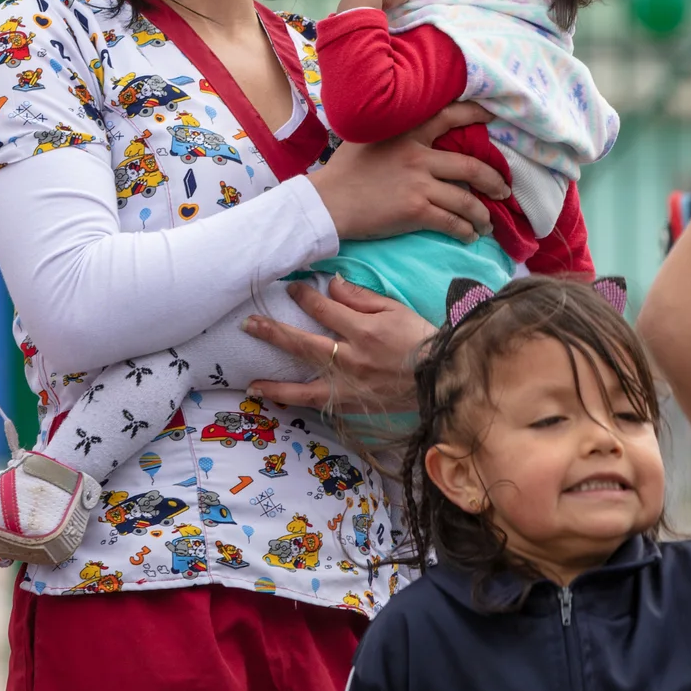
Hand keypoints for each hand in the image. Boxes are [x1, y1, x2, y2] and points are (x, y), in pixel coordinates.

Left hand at [244, 276, 436, 415]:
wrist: (442, 378)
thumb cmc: (420, 338)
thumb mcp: (395, 310)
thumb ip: (361, 298)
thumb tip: (331, 284)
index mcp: (364, 332)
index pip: (324, 310)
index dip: (304, 297)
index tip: (291, 288)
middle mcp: (352, 361)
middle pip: (304, 345)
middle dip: (274, 333)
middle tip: (249, 324)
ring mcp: (351, 388)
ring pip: (305, 388)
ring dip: (276, 385)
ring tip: (251, 383)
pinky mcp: (354, 406)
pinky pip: (321, 405)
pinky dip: (298, 404)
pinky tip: (279, 402)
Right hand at [307, 107, 504, 241]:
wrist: (327, 202)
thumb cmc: (343, 171)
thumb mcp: (366, 138)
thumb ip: (392, 132)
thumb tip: (411, 131)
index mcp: (407, 133)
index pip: (449, 116)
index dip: (476, 114)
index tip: (493, 116)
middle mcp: (418, 156)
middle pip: (471, 167)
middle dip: (494, 181)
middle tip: (503, 189)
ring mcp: (419, 184)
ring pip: (466, 200)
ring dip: (483, 214)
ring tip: (487, 222)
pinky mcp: (416, 211)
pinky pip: (452, 222)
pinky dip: (465, 231)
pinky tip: (470, 235)